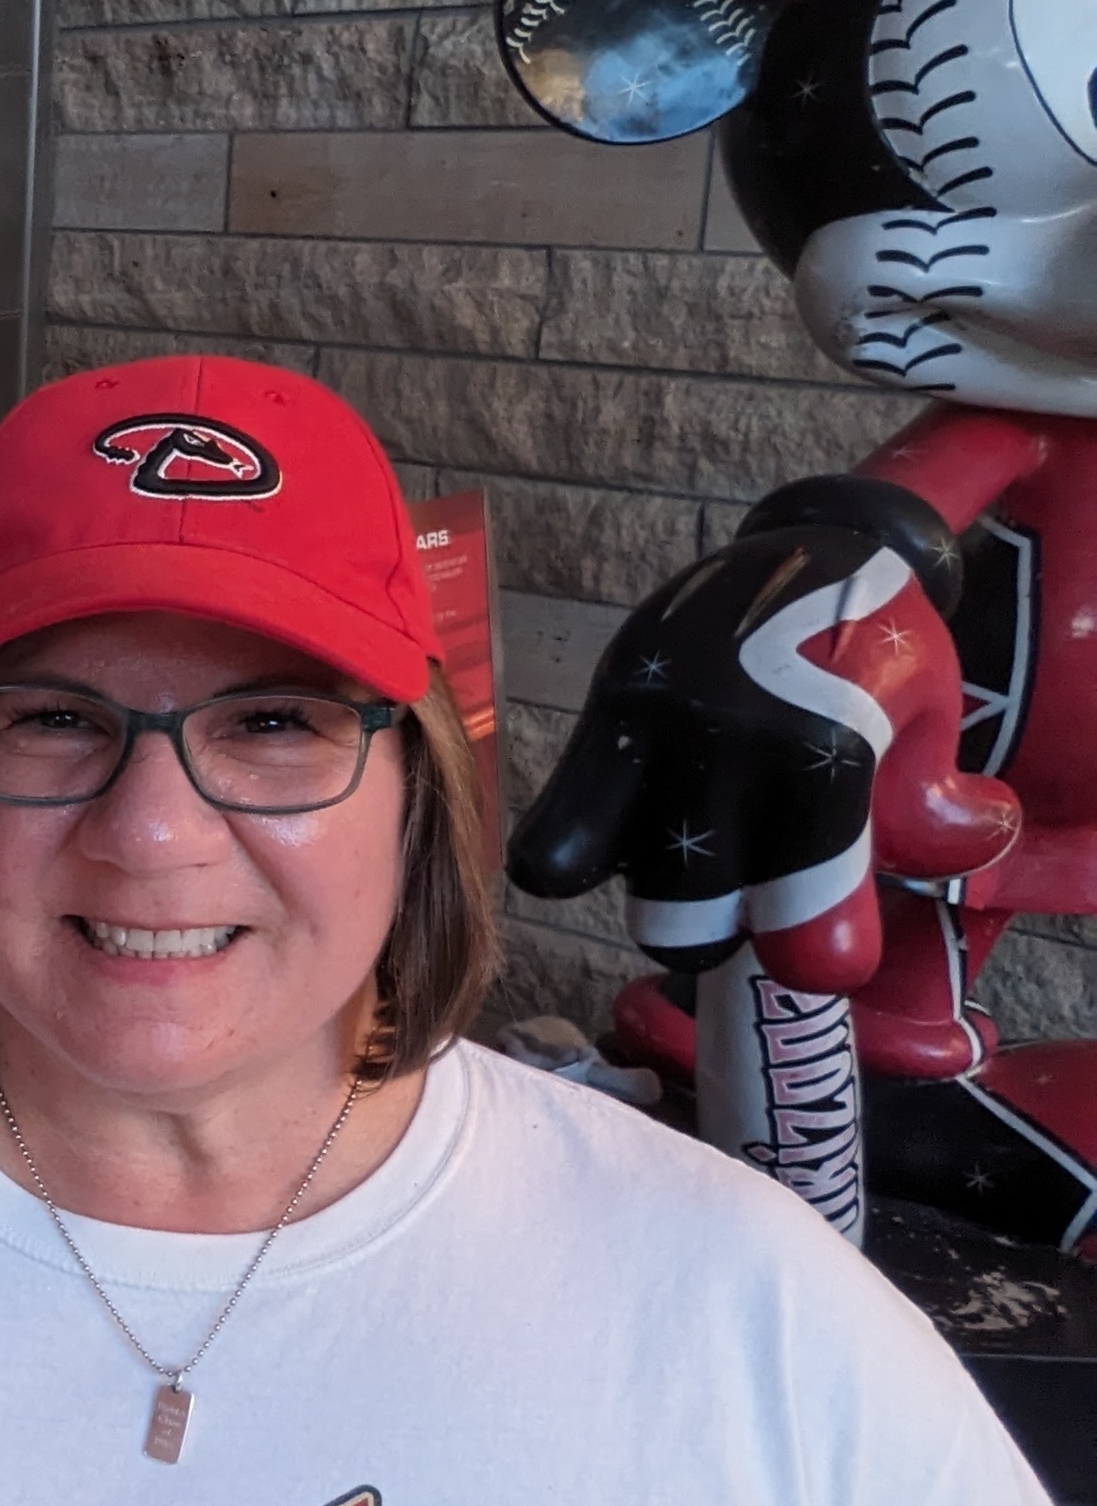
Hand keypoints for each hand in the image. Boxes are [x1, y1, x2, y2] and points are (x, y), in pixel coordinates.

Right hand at [510, 516, 1015, 988]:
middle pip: (693, 920)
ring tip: (699, 873)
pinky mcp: (607, 707)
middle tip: (750, 911)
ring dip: (666, 903)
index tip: (824, 962)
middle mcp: (731, 741)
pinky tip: (612, 848)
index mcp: (826, 748)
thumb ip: (931, 811)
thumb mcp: (930, 716)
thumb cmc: (876, 647)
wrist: (814, 543)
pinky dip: (566, 860)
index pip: (806, 903)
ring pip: (628, 883)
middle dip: (724, 940)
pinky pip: (555, 830)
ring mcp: (658, 724)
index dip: (816, 957)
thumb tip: (951, 855)